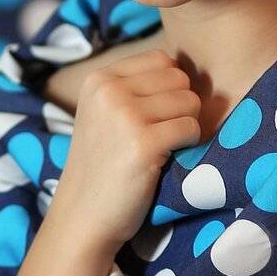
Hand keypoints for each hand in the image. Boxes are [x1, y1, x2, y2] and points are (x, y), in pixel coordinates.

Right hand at [56, 47, 201, 249]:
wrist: (84, 216)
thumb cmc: (103, 165)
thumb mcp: (104, 113)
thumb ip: (136, 86)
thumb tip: (188, 68)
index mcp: (99, 79)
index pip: (162, 59)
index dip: (170, 87)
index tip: (155, 114)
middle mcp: (109, 91)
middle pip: (180, 78)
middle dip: (181, 106)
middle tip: (161, 133)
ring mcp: (125, 116)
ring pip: (191, 101)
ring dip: (186, 126)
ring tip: (162, 146)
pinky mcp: (143, 143)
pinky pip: (192, 128)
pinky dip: (189, 145)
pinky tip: (166, 159)